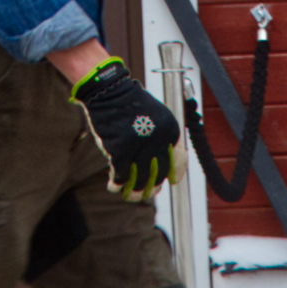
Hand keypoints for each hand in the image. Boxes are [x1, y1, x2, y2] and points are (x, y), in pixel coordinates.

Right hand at [70, 60, 185, 199]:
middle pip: (158, 173)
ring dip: (135, 192)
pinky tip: (113, 187)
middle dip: (153, 187)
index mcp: (170, 130)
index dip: (174, 174)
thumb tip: (170, 167)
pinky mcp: (119, 151)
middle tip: (148, 193)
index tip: (171, 181)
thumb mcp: (158, 115)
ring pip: (139, 179)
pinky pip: (120, 175)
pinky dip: (116, 183)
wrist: (109, 91)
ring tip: (132, 196)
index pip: (178, 160)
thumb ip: (165, 137)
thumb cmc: (132, 103)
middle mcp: (157, 140)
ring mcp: (138, 147)